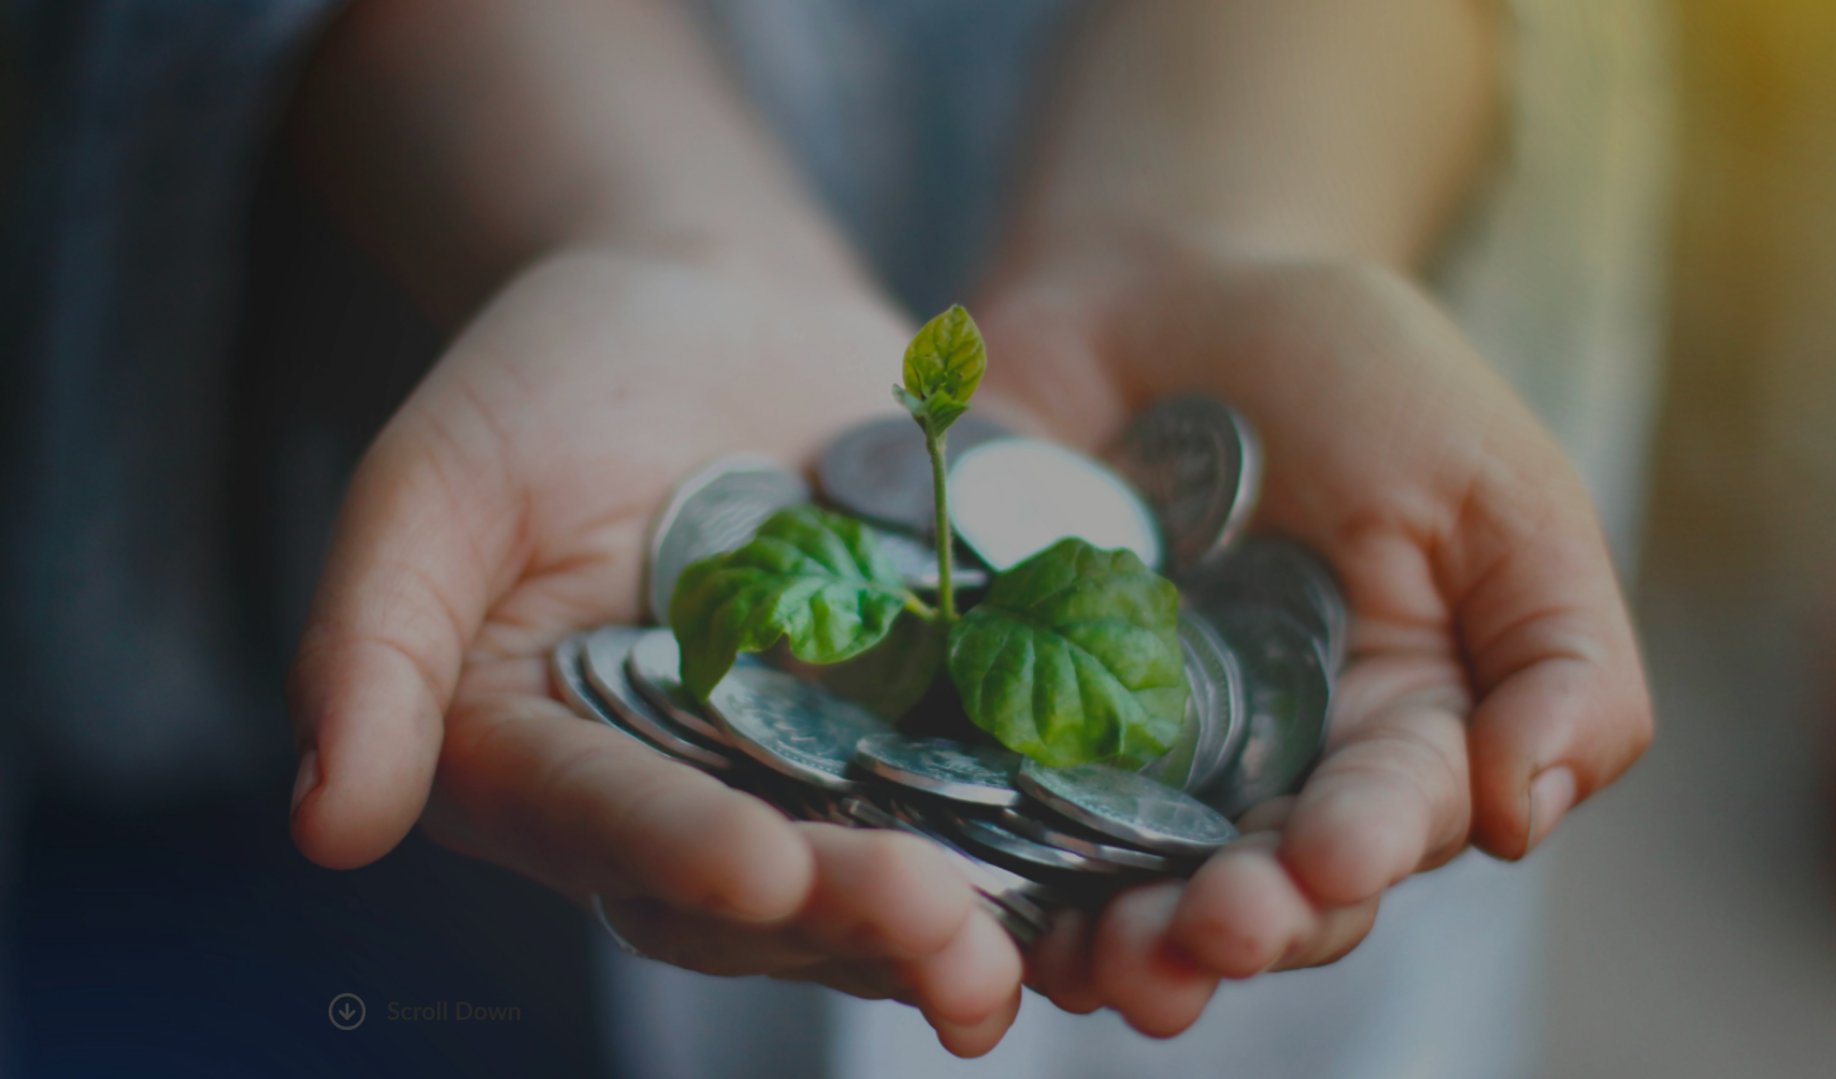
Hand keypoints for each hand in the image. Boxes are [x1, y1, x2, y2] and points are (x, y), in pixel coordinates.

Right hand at [286, 249, 1025, 1055]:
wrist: (712, 304)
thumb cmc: (548, 378)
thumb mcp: (439, 478)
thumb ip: (373, 639)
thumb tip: (328, 826)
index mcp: (546, 768)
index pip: (606, 826)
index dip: (679, 853)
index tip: (758, 869)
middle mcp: (681, 804)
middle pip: (762, 893)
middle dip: (852, 916)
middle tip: (945, 932)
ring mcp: (812, 778)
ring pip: (881, 880)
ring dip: (958, 926)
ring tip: (1027, 949)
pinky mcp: (925, 733)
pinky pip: (986, 803)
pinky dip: (1046, 849)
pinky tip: (1121, 874)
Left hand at [974, 243, 1653, 1033]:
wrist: (1163, 288)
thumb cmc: (1353, 377)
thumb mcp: (1496, 488)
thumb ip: (1560, 653)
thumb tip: (1524, 814)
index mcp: (1391, 738)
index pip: (1385, 825)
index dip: (1360, 851)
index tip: (1330, 855)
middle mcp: (1261, 780)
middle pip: (1257, 894)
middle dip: (1240, 925)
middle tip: (1210, 931)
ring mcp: (1126, 762)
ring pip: (1127, 891)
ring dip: (1123, 942)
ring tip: (1108, 959)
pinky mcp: (1005, 725)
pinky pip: (994, 819)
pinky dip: (993, 875)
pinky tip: (985, 909)